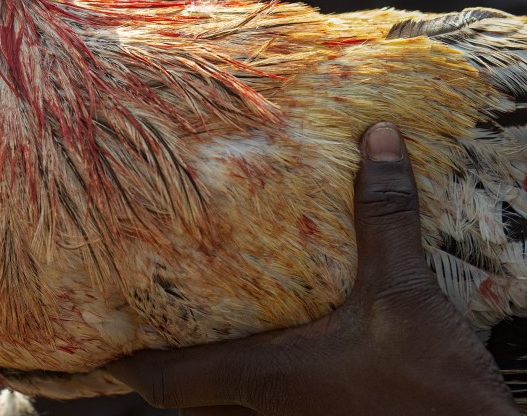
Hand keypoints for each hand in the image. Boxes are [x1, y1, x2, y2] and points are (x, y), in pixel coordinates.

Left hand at [107, 122, 519, 414]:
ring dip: (199, 379)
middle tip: (137, 321)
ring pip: (217, 411)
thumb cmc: (433, 389)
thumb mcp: (405, 293)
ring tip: (185, 336)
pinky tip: (259, 359)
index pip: (164, 379)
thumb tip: (376, 138)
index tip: (92, 342)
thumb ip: (384, 216)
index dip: (121, 363)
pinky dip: (240, 390)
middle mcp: (264, 410)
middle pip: (182, 398)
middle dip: (156, 365)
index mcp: (263, 376)